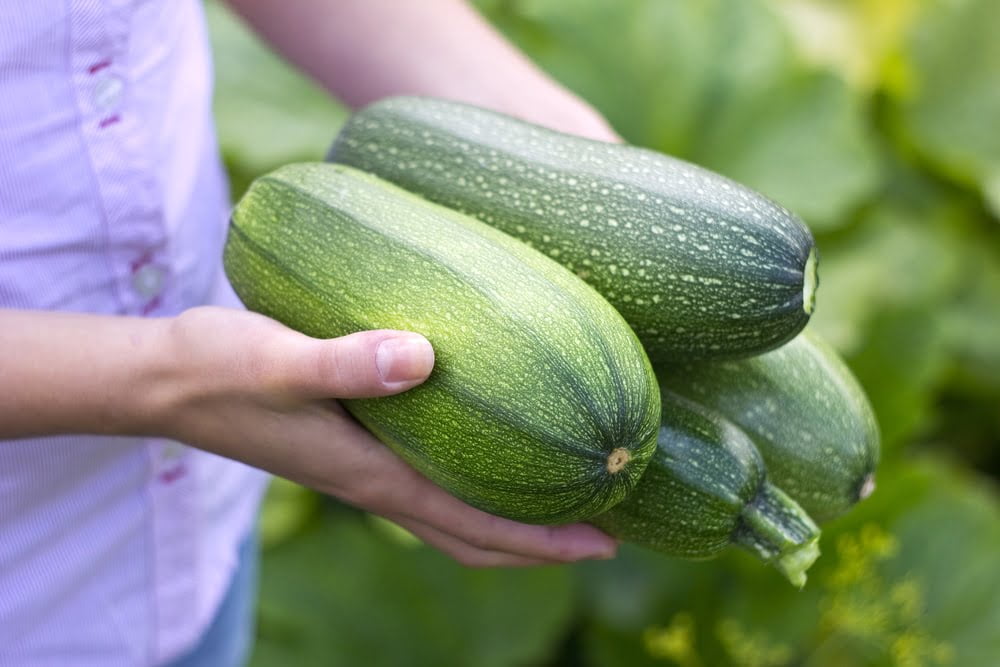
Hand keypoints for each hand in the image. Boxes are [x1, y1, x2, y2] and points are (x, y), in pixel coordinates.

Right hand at [152, 306, 617, 566]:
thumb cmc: (217, 371)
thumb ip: (343, 362)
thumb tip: (422, 356)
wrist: (166, 381)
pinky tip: (488, 448)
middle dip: (540, 543)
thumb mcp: (277, 362)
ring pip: (451, 513)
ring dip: (510, 518)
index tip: (605, 540)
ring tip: (562, 501)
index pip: (471, 525)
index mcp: (370, 476)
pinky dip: (470, 482)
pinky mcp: (352, 444)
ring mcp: (363, 468)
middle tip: (606, 534)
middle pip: (471, 535)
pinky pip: (428, 480)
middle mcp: (374, 482)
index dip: (541, 540)